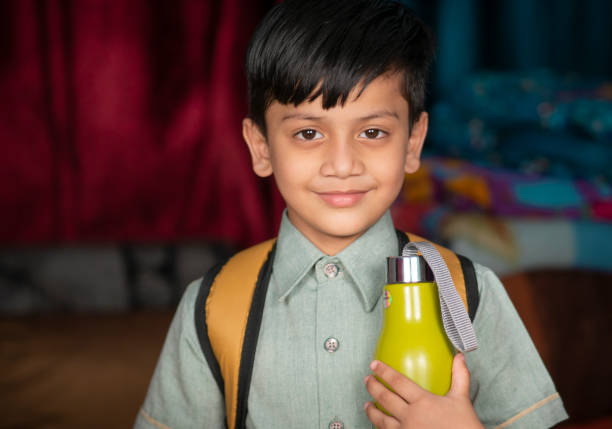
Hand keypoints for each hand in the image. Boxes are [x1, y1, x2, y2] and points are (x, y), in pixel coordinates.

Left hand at [364, 353, 483, 428]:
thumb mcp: (462, 400)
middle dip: (373, 387)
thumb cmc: (464, 426)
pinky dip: (379, 428)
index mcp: (423, 401)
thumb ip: (459, 376)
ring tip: (366, 404)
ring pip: (381, 420)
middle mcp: (411, 416)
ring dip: (371, 411)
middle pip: (385, 399)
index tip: (374, 365)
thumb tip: (459, 357)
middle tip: (367, 380)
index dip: (383, 371)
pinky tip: (378, 425)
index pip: (398, 382)